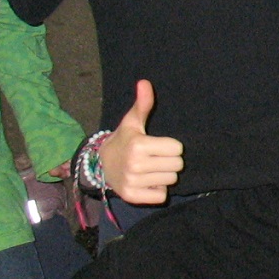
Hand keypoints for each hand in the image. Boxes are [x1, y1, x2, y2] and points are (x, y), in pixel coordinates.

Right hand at [102, 79, 184, 203]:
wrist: (101, 165)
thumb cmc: (124, 140)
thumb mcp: (132, 122)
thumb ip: (143, 104)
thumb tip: (145, 82)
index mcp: (139, 145)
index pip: (177, 148)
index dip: (170, 146)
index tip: (157, 146)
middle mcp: (135, 164)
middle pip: (177, 165)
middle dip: (169, 161)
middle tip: (154, 158)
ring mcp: (133, 182)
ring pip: (171, 180)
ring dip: (163, 175)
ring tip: (149, 169)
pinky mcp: (132, 197)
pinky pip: (161, 195)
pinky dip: (157, 190)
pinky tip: (146, 182)